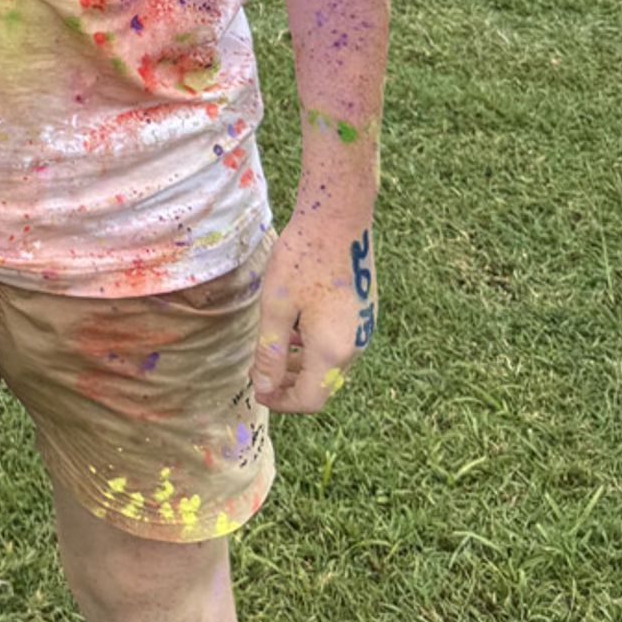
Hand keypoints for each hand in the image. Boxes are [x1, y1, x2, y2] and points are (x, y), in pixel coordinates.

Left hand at [251, 210, 375, 413]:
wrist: (338, 219)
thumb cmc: (302, 260)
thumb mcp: (276, 308)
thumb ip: (271, 352)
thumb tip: (264, 389)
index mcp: (333, 350)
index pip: (310, 400)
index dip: (281, 401)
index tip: (257, 389)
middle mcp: (355, 346)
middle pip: (323, 385)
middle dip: (290, 385)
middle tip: (260, 372)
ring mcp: (363, 329)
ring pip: (332, 366)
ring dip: (303, 366)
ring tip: (273, 350)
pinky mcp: (364, 314)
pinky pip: (339, 345)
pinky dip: (316, 349)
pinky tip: (295, 328)